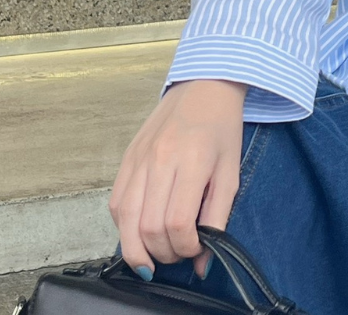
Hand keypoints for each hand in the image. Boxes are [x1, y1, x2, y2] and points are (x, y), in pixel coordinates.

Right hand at [109, 79, 247, 279]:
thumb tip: (204, 262)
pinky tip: (140, 230)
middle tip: (178, 253)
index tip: (197, 248)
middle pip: (148, 227)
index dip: (186, 247)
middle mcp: (160, 159)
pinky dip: (124, 227)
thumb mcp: (231, 172)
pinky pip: (116, 204)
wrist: (204, 86)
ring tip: (156, 254)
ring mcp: (138, 158)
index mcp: (192, 160)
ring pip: (125, 220)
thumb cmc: (222, 129)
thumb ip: (218, 217)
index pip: (178, 222)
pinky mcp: (126, 158)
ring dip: (138, 248)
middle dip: (163, 253)